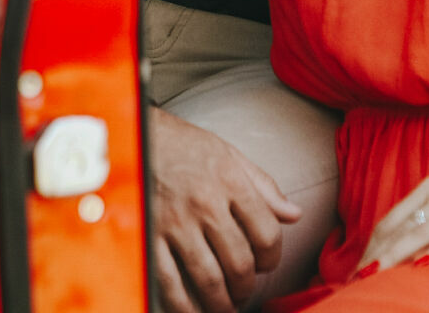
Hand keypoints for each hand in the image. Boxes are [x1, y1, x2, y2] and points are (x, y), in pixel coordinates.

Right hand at [148, 107, 302, 312]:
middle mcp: (205, 204)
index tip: (266, 263)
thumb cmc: (183, 145)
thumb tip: (294, 214)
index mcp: (230, 182)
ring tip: (224, 306)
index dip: (272, 258)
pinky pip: (169, 281)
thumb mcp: (229, 154)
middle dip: (246, 286)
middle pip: (240, 263)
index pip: (266, 234)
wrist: (134, 133)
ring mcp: (175, 223)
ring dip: (221, 302)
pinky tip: (193, 310)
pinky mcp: (149, 236)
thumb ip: (264, 186)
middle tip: (243, 290)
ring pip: (208, 278)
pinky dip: (184, 305)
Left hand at [356, 170, 428, 273]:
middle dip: (374, 257)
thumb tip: (408, 245)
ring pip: (417, 236)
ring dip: (392, 260)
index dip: (371, 246)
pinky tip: (419, 270)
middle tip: (356, 282)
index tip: (358, 269)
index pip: (391, 220)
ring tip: (373, 280)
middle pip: (398, 230)